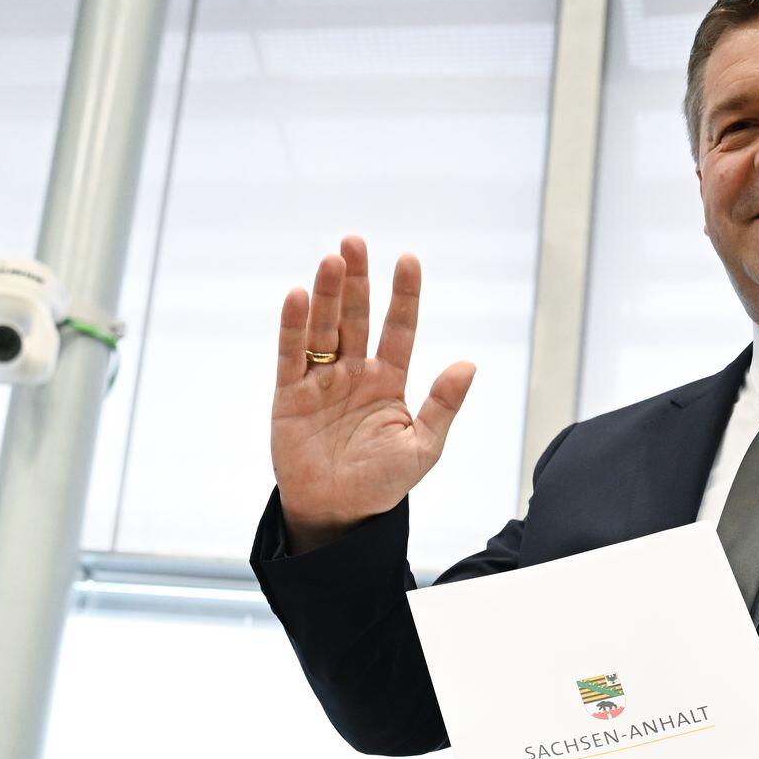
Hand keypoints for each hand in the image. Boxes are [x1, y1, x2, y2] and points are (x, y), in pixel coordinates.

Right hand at [271, 236, 475, 550]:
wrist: (338, 514)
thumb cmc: (382, 483)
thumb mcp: (422, 446)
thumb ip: (442, 405)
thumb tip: (469, 364)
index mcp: (388, 380)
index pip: (398, 329)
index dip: (403, 295)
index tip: (407, 259)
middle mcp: (354, 372)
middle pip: (356, 317)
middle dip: (356, 280)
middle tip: (353, 243)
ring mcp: (321, 381)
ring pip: (324, 328)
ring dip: (326, 294)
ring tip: (330, 260)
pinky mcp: (290, 394)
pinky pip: (291, 354)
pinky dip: (293, 326)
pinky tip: (297, 296)